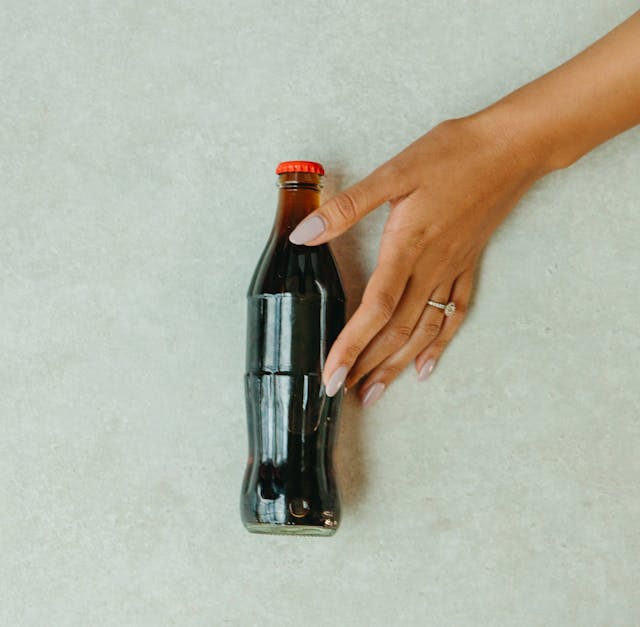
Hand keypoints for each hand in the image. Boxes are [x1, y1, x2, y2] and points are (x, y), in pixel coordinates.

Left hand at [288, 113, 547, 404]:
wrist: (512, 146)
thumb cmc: (452, 154)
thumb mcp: (393, 173)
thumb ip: (347, 208)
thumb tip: (304, 233)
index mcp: (407, 248)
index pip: (373, 309)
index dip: (350, 345)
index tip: (331, 374)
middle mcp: (431, 268)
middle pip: (395, 330)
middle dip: (367, 365)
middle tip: (342, 394)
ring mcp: (452, 269)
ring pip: (422, 330)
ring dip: (396, 364)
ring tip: (374, 392)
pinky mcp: (468, 263)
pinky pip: (454, 314)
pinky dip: (438, 343)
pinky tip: (424, 366)